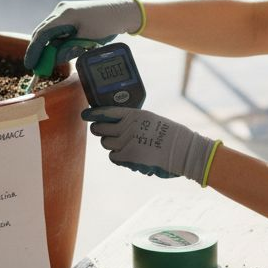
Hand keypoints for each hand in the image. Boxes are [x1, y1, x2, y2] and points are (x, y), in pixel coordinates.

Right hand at [24, 0, 143, 69]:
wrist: (121, 12)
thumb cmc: (106, 24)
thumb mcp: (86, 39)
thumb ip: (68, 49)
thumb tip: (52, 60)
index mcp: (64, 14)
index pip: (42, 33)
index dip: (34, 50)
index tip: (30, 64)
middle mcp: (61, 10)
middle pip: (43, 32)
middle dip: (39, 50)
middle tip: (36, 67)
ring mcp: (65, 12)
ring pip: (50, 32)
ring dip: (48, 47)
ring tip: (47, 62)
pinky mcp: (71, 16)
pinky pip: (58, 30)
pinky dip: (56, 42)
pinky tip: (57, 52)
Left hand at [83, 106, 219, 184]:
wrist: (182, 150)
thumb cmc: (170, 135)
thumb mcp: (151, 120)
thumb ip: (133, 121)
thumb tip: (116, 125)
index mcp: (134, 114)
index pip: (107, 111)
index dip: (94, 113)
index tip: (85, 114)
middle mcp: (128, 126)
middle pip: (100, 128)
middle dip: (99, 130)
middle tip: (100, 131)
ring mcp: (126, 142)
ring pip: (106, 143)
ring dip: (111, 144)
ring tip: (123, 144)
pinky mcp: (127, 156)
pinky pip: (113, 156)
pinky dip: (118, 156)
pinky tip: (128, 154)